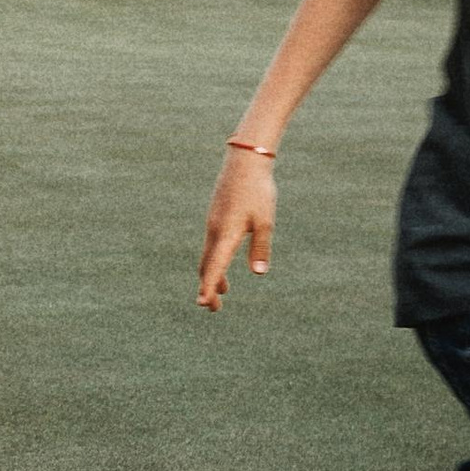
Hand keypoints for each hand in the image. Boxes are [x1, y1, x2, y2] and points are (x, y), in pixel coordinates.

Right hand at [199, 150, 276, 309]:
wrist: (244, 162)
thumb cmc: (258, 191)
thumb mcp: (265, 221)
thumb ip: (261, 247)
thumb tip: (258, 273)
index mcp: (226, 234)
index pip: (214, 267)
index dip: (209, 287)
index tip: (204, 303)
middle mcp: (214, 232)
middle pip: (206, 266)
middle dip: (209, 287)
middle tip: (214, 308)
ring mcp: (212, 224)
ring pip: (208, 255)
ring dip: (212, 274)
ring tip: (223, 292)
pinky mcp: (215, 217)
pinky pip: (210, 245)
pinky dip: (213, 260)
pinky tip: (223, 263)